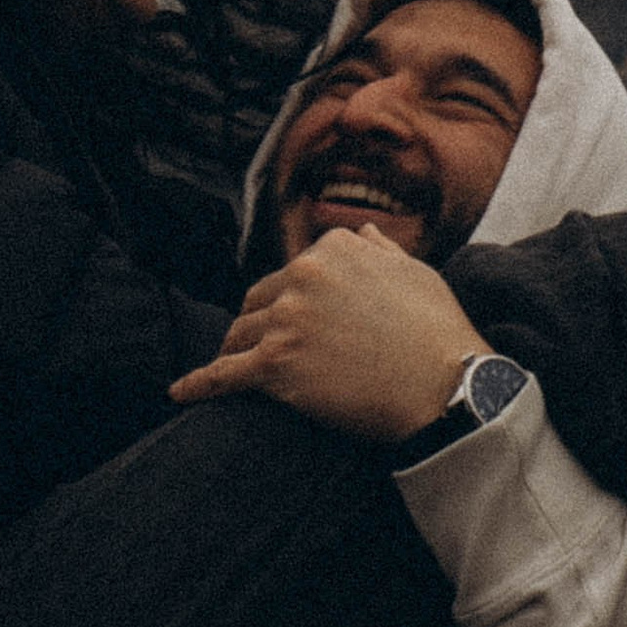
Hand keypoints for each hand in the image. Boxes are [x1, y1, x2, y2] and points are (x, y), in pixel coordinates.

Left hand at [168, 224, 492, 442]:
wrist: (446, 386)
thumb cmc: (438, 333)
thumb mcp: (415, 272)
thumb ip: (378, 250)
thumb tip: (362, 233)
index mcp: (333, 249)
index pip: (292, 273)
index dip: (292, 302)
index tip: (297, 324)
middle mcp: (304, 275)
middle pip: (258, 302)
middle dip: (259, 325)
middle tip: (264, 351)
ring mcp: (287, 319)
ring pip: (239, 335)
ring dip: (237, 354)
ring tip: (235, 372)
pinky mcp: (275, 364)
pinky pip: (223, 374)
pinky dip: (199, 384)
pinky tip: (179, 394)